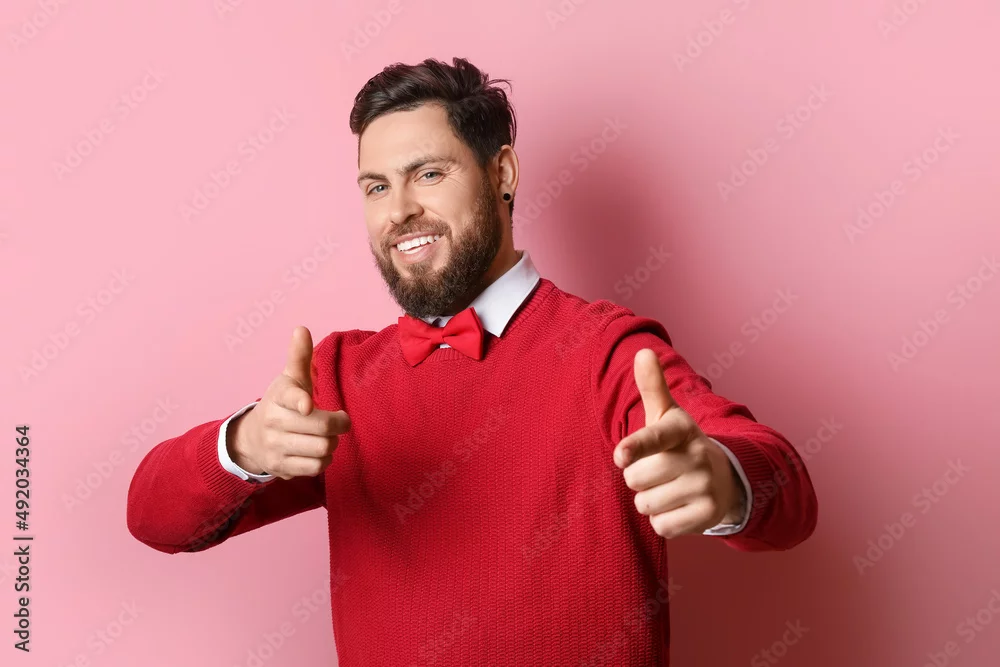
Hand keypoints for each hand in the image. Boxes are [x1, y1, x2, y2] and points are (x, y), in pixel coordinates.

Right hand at [228, 326, 350, 480]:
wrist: (251, 438)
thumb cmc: (281, 404)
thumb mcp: (289, 380)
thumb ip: (299, 357)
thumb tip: (301, 329)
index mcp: (278, 396)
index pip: (290, 398)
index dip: (300, 402)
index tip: (306, 406)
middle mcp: (273, 422)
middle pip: (320, 428)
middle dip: (338, 426)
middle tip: (339, 421)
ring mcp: (275, 447)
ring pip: (321, 449)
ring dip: (332, 444)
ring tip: (327, 437)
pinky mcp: (281, 468)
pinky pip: (315, 467)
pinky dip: (324, 460)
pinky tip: (319, 451)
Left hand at [613, 349, 744, 537]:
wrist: (725, 477)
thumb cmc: (681, 444)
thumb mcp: (668, 416)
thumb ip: (653, 387)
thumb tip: (644, 352)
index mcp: (680, 430)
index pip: (654, 437)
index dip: (636, 447)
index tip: (620, 455)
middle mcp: (697, 456)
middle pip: (635, 479)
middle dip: (638, 478)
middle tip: (659, 470)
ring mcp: (705, 486)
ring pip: (646, 505)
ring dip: (650, 501)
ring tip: (669, 488)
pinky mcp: (709, 515)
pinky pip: (662, 526)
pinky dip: (664, 521)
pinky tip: (679, 506)